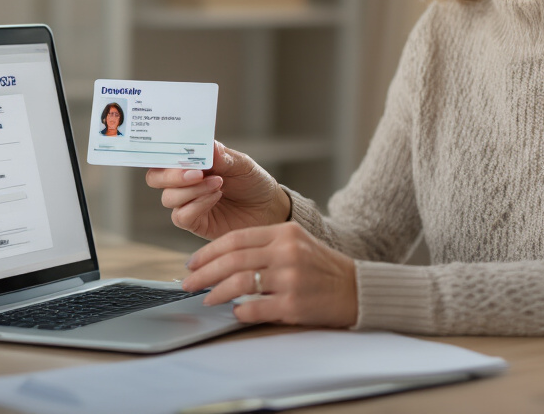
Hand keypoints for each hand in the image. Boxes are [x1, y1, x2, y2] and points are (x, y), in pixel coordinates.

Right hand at [145, 141, 290, 239]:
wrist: (269, 208)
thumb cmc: (253, 181)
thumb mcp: (241, 164)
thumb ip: (222, 157)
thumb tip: (208, 146)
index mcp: (190, 161)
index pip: (162, 156)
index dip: (162, 154)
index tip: (177, 152)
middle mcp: (184, 182)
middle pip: (155, 178)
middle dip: (172, 175)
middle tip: (197, 173)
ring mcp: (187, 203)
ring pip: (168, 198)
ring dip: (192, 190)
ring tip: (218, 184)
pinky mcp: (195, 223)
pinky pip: (181, 216)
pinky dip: (197, 205)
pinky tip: (216, 197)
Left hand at [181, 221, 358, 327]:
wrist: (355, 289)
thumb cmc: (321, 267)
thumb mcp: (296, 243)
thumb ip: (263, 245)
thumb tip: (222, 259)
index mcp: (284, 232)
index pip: (236, 238)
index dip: (209, 251)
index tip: (193, 262)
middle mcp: (286, 252)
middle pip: (232, 260)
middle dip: (204, 273)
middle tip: (188, 282)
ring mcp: (290, 278)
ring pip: (238, 282)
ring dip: (216, 292)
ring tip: (207, 298)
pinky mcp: (293, 303)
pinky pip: (254, 307)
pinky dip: (239, 310)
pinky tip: (235, 311)